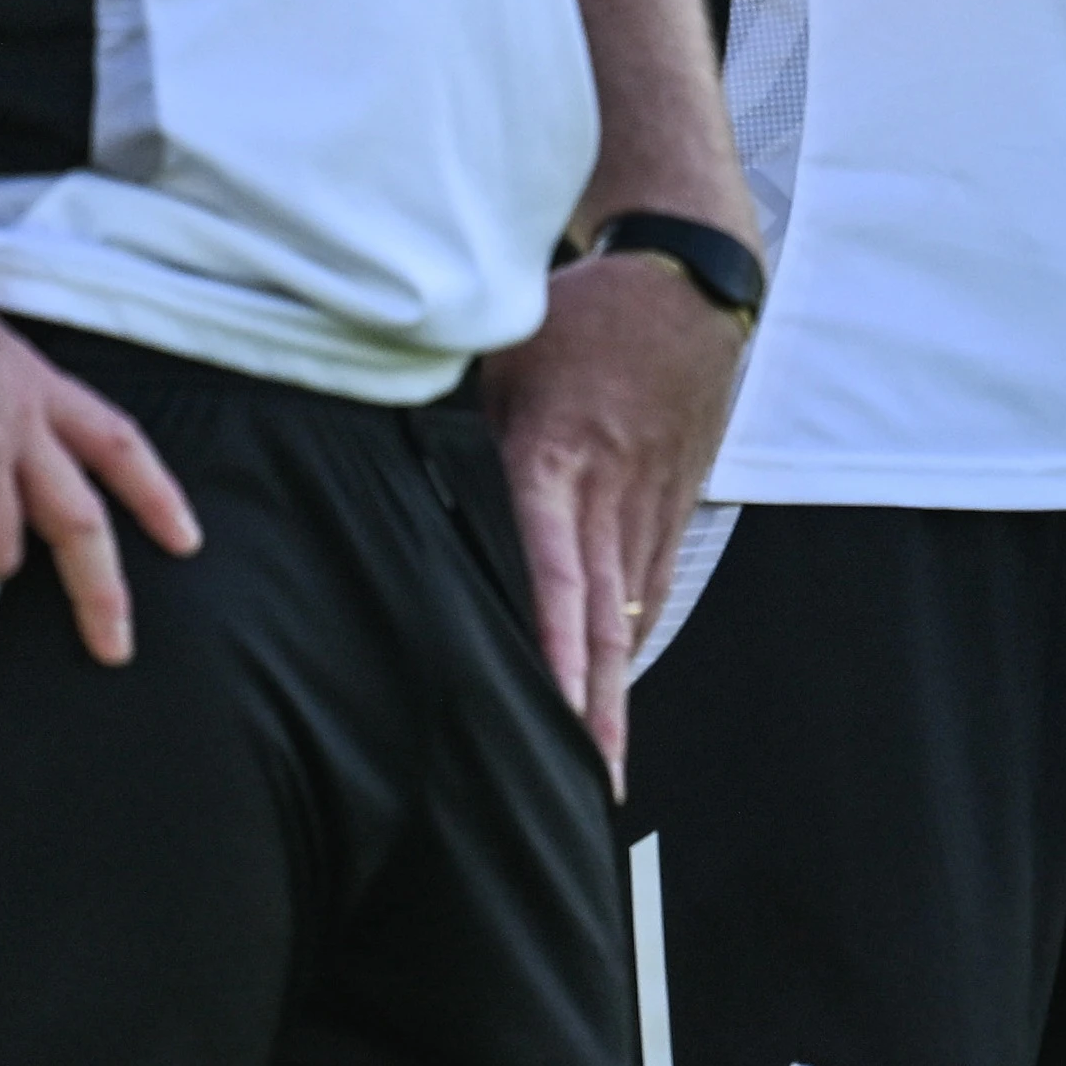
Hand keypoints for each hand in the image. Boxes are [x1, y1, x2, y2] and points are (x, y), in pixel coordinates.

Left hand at [483, 248, 747, 777]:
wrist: (687, 278)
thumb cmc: (579, 310)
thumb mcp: (498, 354)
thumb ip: (451, 425)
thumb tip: (378, 477)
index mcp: (555, 459)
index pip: (552, 576)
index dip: (549, 651)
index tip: (549, 715)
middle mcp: (610, 496)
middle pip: (604, 624)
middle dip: (598, 715)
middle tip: (593, 787)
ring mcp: (650, 505)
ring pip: (631, 617)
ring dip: (616, 694)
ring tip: (603, 765)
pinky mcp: (673, 504)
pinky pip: (649, 587)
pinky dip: (630, 642)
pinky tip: (613, 686)